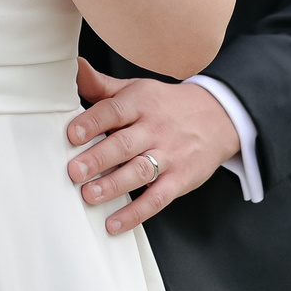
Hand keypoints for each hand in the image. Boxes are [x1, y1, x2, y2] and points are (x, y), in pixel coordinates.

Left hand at [65, 57, 238, 233]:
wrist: (218, 117)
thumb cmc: (166, 105)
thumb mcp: (137, 89)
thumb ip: (102, 86)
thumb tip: (73, 67)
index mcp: (141, 103)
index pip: (115, 111)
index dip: (93, 122)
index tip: (71, 134)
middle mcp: (155, 128)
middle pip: (125, 144)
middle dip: (99, 158)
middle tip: (74, 171)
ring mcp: (170, 155)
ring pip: (141, 171)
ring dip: (114, 185)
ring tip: (90, 196)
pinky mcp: (180, 179)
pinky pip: (158, 198)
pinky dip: (136, 213)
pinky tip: (114, 223)